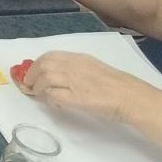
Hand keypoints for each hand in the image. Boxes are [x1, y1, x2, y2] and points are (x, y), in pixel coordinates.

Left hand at [16, 50, 154, 124]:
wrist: (133, 98)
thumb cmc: (119, 86)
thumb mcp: (96, 68)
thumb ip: (78, 69)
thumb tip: (61, 75)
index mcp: (80, 58)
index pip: (50, 56)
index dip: (37, 64)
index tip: (32, 73)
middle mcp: (75, 67)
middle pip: (43, 65)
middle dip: (32, 75)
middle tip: (29, 85)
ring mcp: (75, 82)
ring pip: (45, 79)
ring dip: (38, 88)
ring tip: (39, 95)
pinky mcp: (77, 98)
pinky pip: (54, 96)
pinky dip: (49, 100)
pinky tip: (54, 104)